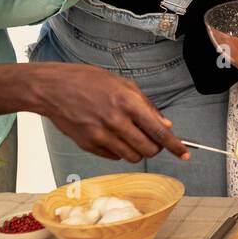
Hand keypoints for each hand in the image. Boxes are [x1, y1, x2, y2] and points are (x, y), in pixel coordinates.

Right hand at [30, 63, 188, 163]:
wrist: (53, 88)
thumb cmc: (88, 81)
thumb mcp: (122, 84)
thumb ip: (146, 106)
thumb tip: (166, 125)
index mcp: (127, 102)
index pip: (159, 131)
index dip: (175, 146)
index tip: (185, 154)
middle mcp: (115, 121)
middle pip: (148, 150)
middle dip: (156, 148)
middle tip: (153, 140)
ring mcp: (100, 135)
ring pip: (132, 157)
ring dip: (138, 151)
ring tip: (132, 136)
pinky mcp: (88, 145)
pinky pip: (114, 157)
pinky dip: (119, 151)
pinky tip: (113, 136)